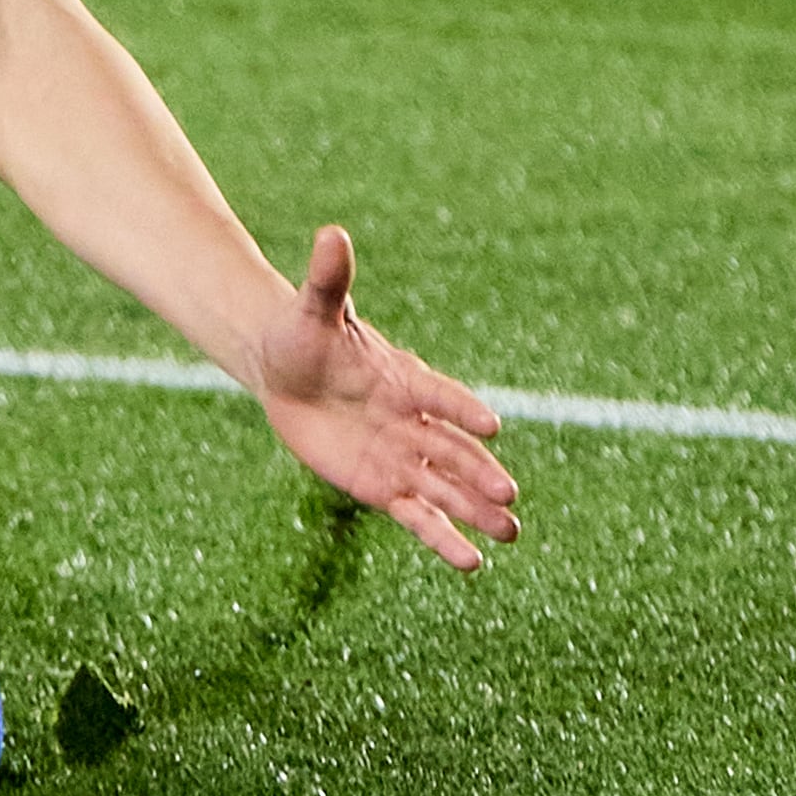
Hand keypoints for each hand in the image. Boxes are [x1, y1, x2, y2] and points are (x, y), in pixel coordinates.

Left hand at [244, 226, 519, 569]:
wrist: (284, 369)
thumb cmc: (303, 333)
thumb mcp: (312, 308)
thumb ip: (329, 278)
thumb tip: (331, 231)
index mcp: (402, 377)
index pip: (438, 394)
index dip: (460, 408)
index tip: (492, 424)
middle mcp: (410, 421)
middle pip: (452, 450)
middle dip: (478, 472)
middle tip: (509, 496)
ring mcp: (399, 457)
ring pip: (443, 488)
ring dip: (475, 511)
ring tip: (512, 534)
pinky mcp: (380, 486)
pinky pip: (416, 516)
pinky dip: (442, 538)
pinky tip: (472, 563)